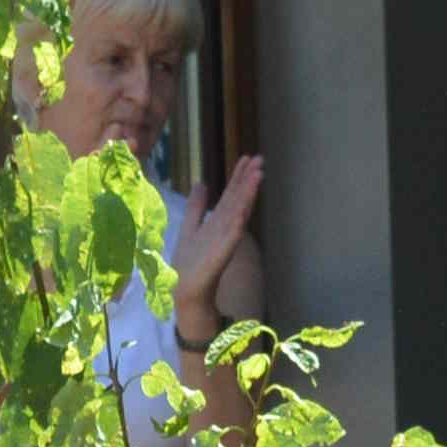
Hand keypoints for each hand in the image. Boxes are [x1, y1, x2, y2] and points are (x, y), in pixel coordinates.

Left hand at [175, 154, 267, 325]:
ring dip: (248, 193)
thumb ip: (197, 206)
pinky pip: (232, 234)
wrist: (186, 288)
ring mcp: (225, 239)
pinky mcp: (222, 253)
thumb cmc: (189, 261)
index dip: (238, 176)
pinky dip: (238, 220)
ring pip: (238, 211)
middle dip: (248, 179)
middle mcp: (224, 227)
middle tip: (260, 159)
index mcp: (217, 220)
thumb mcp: (190, 226)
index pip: (230, 193)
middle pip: (238, 198)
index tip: (247, 157)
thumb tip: (201, 182)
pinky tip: (244, 208)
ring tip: (258, 175)